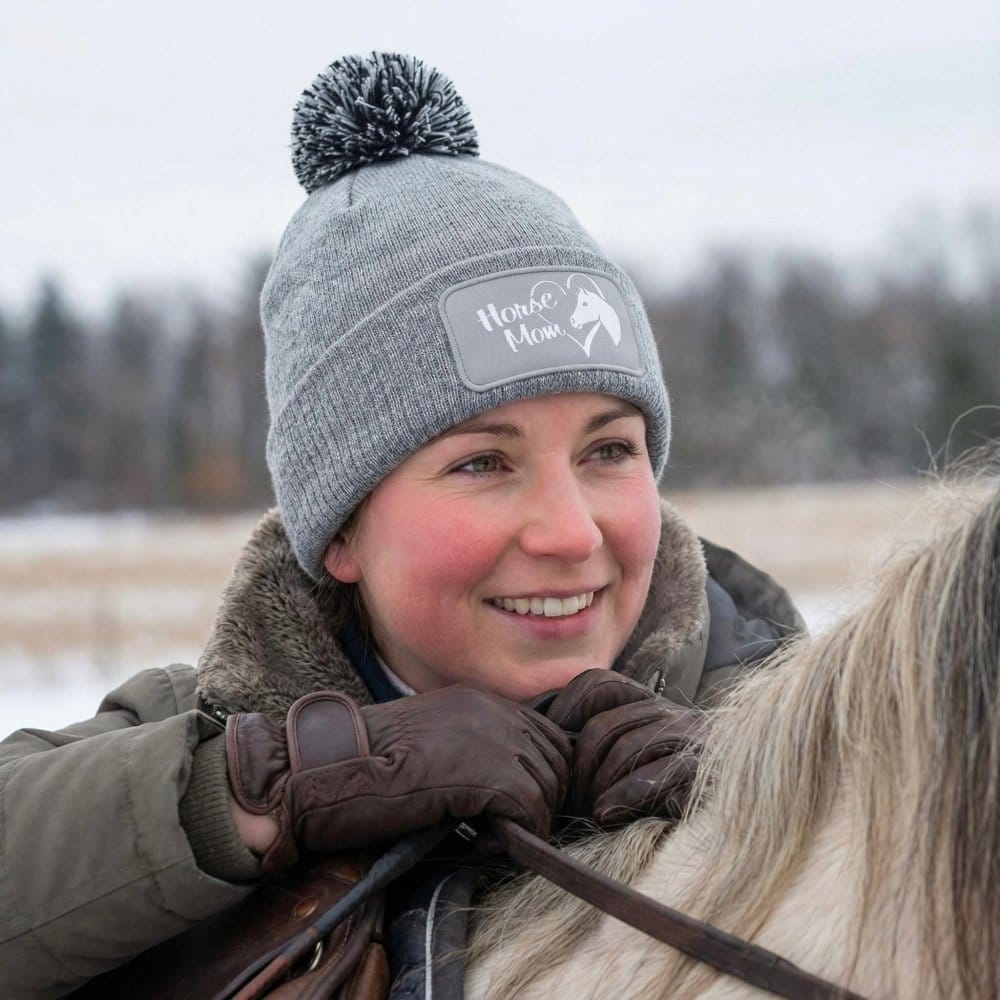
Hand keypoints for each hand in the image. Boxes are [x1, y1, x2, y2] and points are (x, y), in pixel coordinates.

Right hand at [225, 686, 570, 872]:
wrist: (325, 770)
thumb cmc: (366, 767)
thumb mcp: (431, 745)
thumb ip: (474, 749)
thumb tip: (513, 784)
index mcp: (480, 701)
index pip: (548, 738)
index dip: (538, 778)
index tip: (512, 805)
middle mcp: (493, 710)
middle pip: (557, 762)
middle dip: (537, 799)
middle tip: (498, 825)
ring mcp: (492, 738)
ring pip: (548, 790)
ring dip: (523, 819)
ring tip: (481, 833)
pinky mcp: (485, 774)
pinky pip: (531, 815)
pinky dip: (512, 837)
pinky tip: (477, 841)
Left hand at [544, 668, 704, 825]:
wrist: (725, 822)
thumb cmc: (659, 792)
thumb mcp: (622, 758)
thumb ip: (589, 740)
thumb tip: (537, 725)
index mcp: (647, 702)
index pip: (597, 683)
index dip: (564, 710)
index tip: (547, 749)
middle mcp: (671, 712)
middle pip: (605, 724)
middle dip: (579, 766)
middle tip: (568, 799)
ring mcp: (692, 739)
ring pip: (627, 747)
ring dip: (598, 785)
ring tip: (588, 811)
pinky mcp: (704, 772)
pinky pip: (657, 775)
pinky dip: (624, 796)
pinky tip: (606, 814)